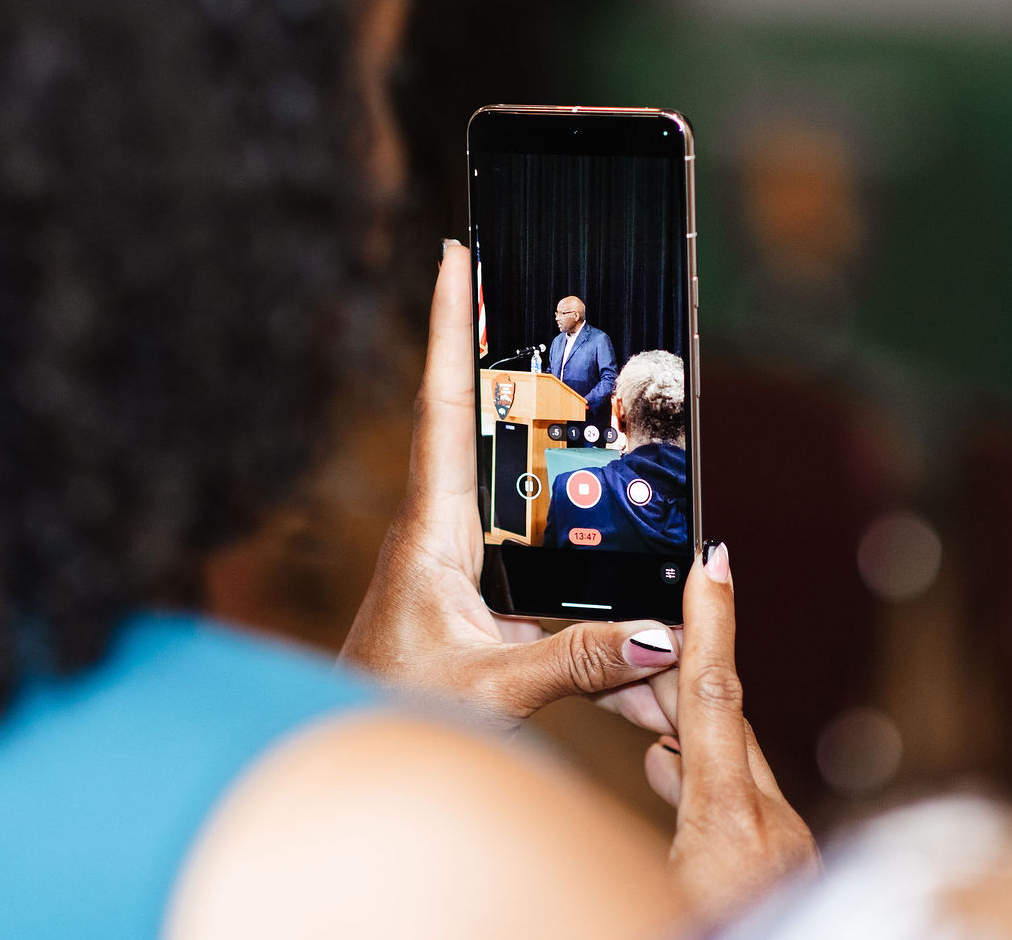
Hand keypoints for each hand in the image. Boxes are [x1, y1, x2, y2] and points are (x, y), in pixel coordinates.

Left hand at [340, 240, 679, 733]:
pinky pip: (524, 549)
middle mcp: (437, 529)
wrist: (350, 758)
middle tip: (506, 271)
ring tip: (554, 369)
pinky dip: (560, 544)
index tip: (455, 253)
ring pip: (505, 485)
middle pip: (470, 416)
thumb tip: (661, 633)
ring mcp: (451, 559)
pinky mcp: (470, 595)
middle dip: (489, 344)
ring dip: (532, 439)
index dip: (449, 327)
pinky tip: (596, 561)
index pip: (441, 405)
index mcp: (431, 530)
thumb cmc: (395, 714)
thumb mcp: (493, 687)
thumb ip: (577, 662)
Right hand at [644, 543, 818, 920]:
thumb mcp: (662, 884)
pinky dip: (704, 784)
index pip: (716, 704)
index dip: (709, 627)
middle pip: (728, 729)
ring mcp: (784, 855)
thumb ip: (641, 833)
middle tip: (656, 624)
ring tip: (644, 714)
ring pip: (732, 771)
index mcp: (732, 828)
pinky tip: (675, 778)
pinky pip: (741, 809)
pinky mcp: (786, 875)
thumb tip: (658, 760)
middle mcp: (771, 832)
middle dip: (689, 677)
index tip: (713, 559)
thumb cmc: (718, 924)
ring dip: (690, 738)